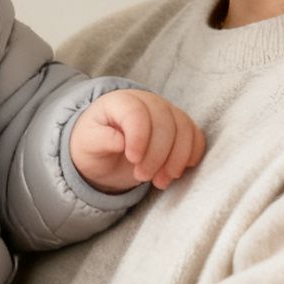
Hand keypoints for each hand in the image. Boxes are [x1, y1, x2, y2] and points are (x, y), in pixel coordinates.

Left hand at [70, 89, 206, 192]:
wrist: (105, 150)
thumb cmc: (94, 145)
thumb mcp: (87, 144)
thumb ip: (100, 140)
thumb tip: (120, 142)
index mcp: (120, 101)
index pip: (137, 113)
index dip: (139, 137)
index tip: (132, 159)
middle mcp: (148, 101)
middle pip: (164, 123)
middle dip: (157, 155)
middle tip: (142, 176)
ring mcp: (168, 112)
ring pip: (184, 130)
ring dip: (176, 160)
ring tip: (159, 182)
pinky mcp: (181, 127)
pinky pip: (196, 138)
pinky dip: (190, 157)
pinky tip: (174, 173)